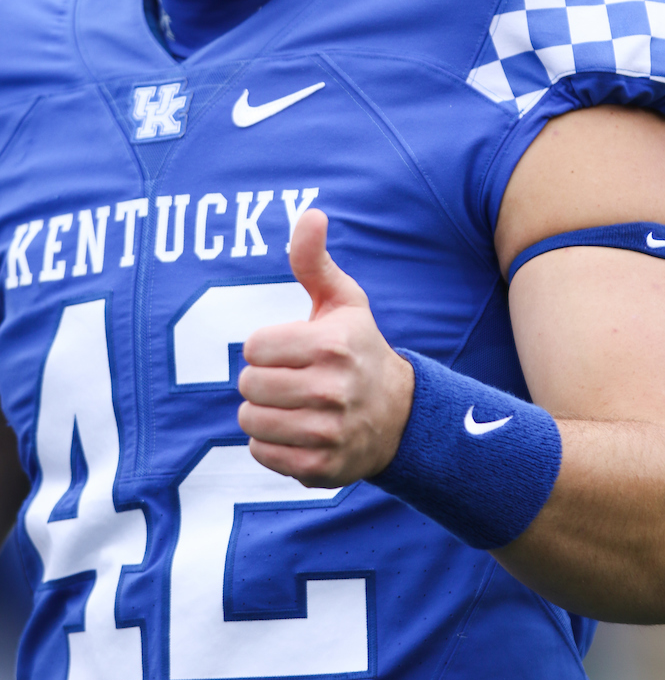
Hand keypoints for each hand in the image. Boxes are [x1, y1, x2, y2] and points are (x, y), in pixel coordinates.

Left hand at [238, 209, 414, 487]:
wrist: (401, 416)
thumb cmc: (360, 349)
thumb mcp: (344, 301)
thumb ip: (315, 260)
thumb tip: (311, 212)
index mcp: (332, 345)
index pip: (253, 347)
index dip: (265, 347)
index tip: (289, 349)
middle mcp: (332, 389)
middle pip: (248, 385)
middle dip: (261, 380)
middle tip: (289, 378)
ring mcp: (328, 431)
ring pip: (251, 421)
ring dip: (262, 412)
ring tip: (290, 404)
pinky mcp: (322, 467)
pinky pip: (262, 454)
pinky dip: (270, 443)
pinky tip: (296, 430)